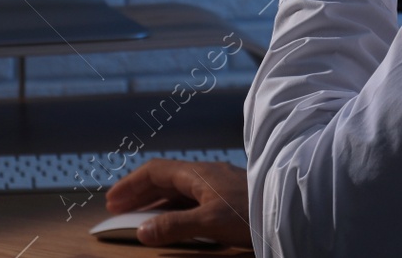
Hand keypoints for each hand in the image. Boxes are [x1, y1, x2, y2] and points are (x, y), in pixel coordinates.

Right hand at [104, 158, 252, 248]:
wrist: (289, 209)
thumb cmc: (251, 213)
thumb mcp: (209, 223)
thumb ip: (174, 226)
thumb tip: (141, 230)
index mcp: (198, 173)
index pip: (155, 171)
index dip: (131, 185)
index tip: (112, 200)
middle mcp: (206, 175)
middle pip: (165, 179)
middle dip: (139, 193)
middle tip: (118, 209)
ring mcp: (219, 185)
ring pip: (179, 190)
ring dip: (156, 201)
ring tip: (140, 217)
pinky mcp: (229, 199)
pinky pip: (193, 199)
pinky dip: (175, 209)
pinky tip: (174, 221)